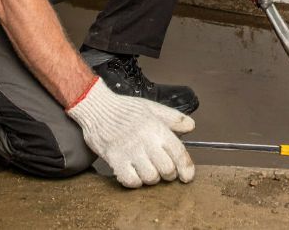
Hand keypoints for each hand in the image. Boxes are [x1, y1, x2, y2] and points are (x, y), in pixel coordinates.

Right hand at [66, 78, 194, 187]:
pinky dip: (135, 181)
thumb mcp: (152, 108)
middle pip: (167, 169)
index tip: (187, 177)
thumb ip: (173, 118)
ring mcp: (129, 151)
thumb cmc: (125, 108)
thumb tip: (191, 126)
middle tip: (164, 170)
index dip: (186, 169)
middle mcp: (145, 140)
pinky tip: (134, 173)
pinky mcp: (114, 159)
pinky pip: (131, 181)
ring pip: (150, 177)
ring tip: (148, 170)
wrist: (97, 107)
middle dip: (168, 174)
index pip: (179, 153)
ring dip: (152, 178)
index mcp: (157, 128)